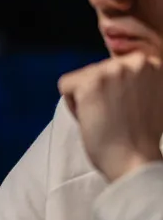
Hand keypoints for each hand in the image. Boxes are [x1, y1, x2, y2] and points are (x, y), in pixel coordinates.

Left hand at [58, 53, 162, 181]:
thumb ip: (139, 81)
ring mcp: (114, 69)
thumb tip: (119, 76)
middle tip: (114, 116)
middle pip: (97, 69)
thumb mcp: (152, 97)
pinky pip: (65, 85)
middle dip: (100, 93)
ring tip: (106, 118)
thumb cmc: (141, 136)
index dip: (116, 92)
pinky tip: (91, 118)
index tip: (126, 111)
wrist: (136, 159)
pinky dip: (71, 105)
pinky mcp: (91, 81)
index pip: (116, 67)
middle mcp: (137, 60)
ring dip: (86, 99)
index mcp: (154, 63)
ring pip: (81, 77)